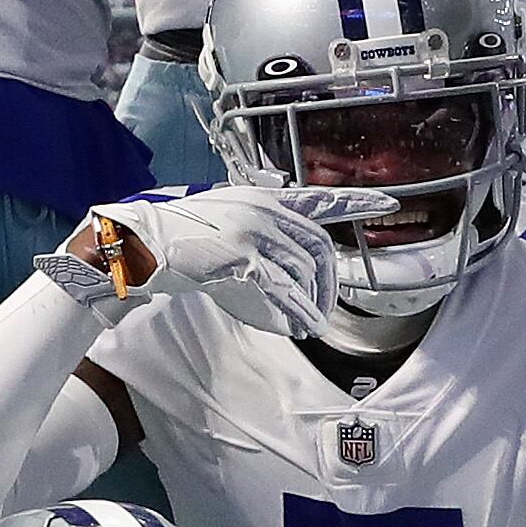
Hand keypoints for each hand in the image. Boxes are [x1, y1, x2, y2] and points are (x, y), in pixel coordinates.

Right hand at [58, 187, 340, 336]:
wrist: (138, 243)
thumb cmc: (178, 240)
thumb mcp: (225, 224)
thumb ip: (260, 238)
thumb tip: (290, 274)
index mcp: (262, 201)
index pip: (320, 199)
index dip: (356, 202)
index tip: (387, 203)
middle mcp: (262, 209)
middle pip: (316, 249)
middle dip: (327, 284)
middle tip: (324, 312)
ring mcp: (252, 231)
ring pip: (301, 274)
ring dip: (310, 306)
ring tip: (309, 327)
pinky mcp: (240, 256)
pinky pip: (281, 290)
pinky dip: (294, 312)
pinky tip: (299, 327)